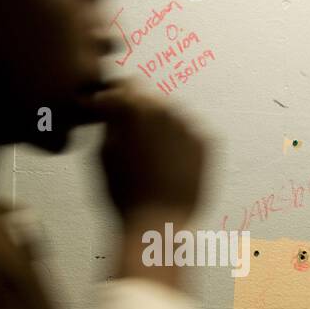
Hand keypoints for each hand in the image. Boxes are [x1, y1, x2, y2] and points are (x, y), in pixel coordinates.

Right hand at [87, 78, 206, 226]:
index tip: (111, 109)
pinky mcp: (207, 141)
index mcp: (135, 106)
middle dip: (140, 113)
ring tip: (151, 160)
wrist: (158, 224)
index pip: (125, 84)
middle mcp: (166, 108)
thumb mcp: (102, 152)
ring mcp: (190, 124)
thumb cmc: (124, 194)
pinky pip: (190, 133)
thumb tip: (109, 103)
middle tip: (132, 140)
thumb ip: (108, 118)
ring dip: (161, 128)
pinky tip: (169, 165)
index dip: (115, 97)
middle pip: (150, 99)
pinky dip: (180, 143)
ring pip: (172, 115)